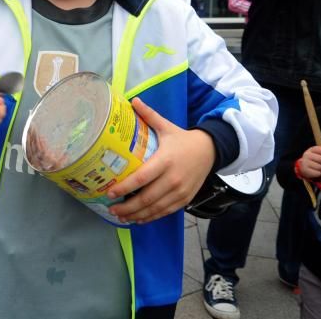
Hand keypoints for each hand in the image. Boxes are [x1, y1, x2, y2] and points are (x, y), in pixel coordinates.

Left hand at [107, 99, 215, 223]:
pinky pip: (165, 212)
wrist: (210, 151)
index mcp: (165, 160)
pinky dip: (151, 217)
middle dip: (127, 207)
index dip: (125, 187)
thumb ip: (149, 115)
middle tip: (111, 208)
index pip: (142, 177)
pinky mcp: (185, 199)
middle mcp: (173, 179)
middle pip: (147, 198)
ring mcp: (180, 191)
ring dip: (136, 215)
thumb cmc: (183, 139)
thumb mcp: (167, 126)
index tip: (109, 191)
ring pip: (155, 208)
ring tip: (120, 216)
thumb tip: (132, 100)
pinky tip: (138, 219)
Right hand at [298, 146, 320, 180]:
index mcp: (311, 149)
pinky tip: (317, 172)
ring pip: (320, 167)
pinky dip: (319, 174)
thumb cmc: (316, 160)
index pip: (320, 150)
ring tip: (320, 169)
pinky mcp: (305, 170)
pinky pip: (317, 173)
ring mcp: (304, 162)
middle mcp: (307, 154)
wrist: (304, 167)